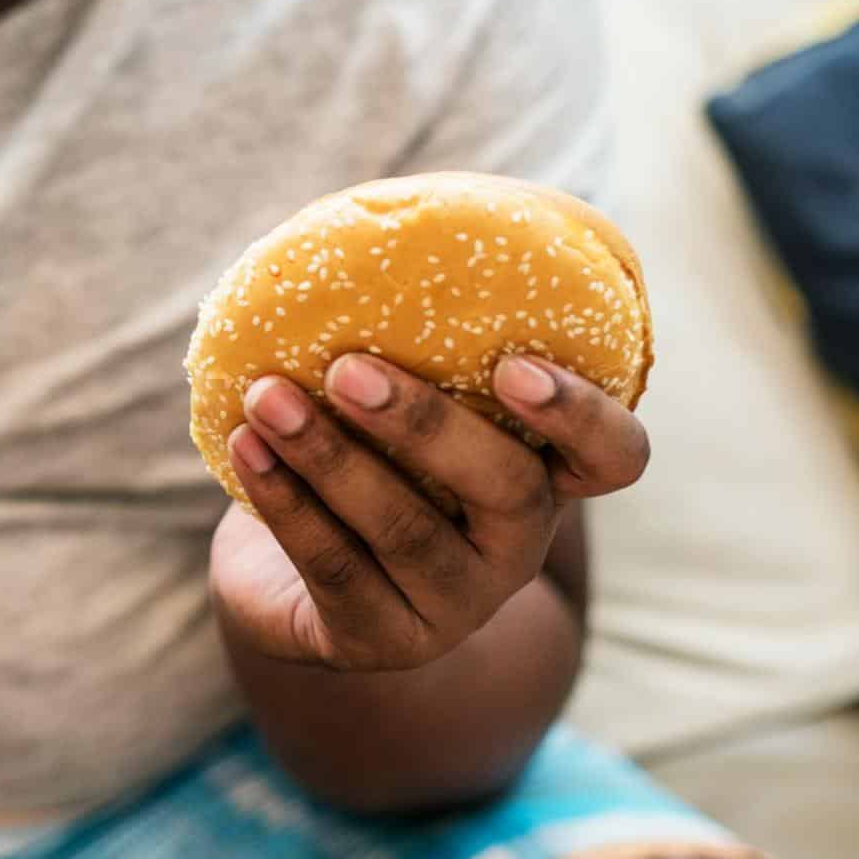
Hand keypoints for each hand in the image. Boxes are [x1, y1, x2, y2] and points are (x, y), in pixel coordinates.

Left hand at [216, 354, 646, 670]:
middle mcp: (514, 549)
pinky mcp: (379, 641)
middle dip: (425, 423)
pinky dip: (284, 499)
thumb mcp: (396, 405)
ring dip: (329, 455)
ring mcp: (453, 605)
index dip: (580, 414)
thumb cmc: (359, 460)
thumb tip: (365, 217)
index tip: (514, 365)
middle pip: (506, 489)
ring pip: (405, 530)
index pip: (613, 457)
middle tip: (347, 366)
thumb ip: (412, 339)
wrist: (286, 582)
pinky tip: (245, 446)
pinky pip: (333, 566)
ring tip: (266, 395)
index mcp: (543, 479)